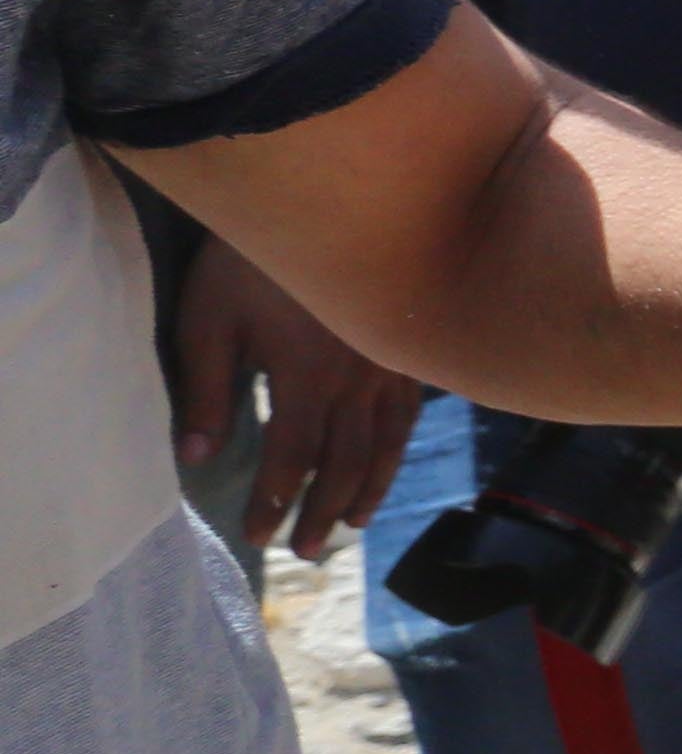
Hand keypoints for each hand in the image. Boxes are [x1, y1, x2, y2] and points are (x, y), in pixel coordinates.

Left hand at [166, 241, 432, 557]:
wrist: (320, 203)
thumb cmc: (247, 260)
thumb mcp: (208, 320)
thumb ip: (207, 391)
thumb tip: (200, 457)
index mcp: (305, 377)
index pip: (290, 458)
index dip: (273, 502)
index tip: (256, 534)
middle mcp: (356, 381)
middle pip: (344, 463)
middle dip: (320, 512)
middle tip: (303, 550)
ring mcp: (389, 366)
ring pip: (385, 445)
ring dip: (365, 491)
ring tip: (347, 526)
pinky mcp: (405, 350)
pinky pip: (409, 413)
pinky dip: (397, 449)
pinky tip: (385, 467)